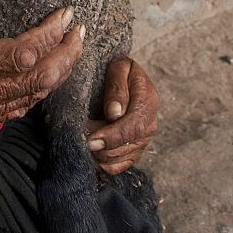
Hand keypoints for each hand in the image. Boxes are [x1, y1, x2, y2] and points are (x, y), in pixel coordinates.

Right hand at [0, 0, 84, 201]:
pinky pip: (24, 107)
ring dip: (60, 72)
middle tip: (81, 30)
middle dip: (67, 54)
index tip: (65, 14)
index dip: (51, 34)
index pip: (25, 52)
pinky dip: (42, 91)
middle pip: (42, 76)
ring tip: (73, 50)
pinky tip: (47, 79)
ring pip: (37, 94)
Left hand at [86, 56, 158, 174]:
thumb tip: (115, 114)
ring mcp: (145, 137)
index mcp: (149, 100)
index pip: (133, 125)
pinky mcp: (136, 147)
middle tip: (82, 142)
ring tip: (84, 144)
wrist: (125, 75)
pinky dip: (107, 165)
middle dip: (103, 147)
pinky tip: (93, 157)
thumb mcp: (119, 68)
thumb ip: (117, 88)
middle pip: (128, 145)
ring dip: (102, 155)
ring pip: (123, 157)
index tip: (92, 140)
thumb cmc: (120, 69)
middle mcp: (150, 122)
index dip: (112, 136)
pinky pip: (123, 164)